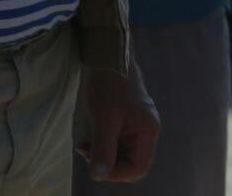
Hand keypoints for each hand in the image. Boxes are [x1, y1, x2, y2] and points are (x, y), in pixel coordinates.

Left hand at [77, 62, 159, 183]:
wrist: (106, 56)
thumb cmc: (108, 85)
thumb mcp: (103, 120)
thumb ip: (103, 149)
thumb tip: (98, 176)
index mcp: (147, 131)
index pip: (138, 167)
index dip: (117, 173)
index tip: (96, 166)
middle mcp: (145, 130)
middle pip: (130, 161)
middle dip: (108, 163)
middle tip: (87, 153)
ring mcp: (136, 124)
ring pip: (121, 152)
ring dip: (102, 153)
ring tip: (84, 145)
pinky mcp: (125, 119)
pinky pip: (116, 140)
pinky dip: (102, 143)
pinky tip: (88, 139)